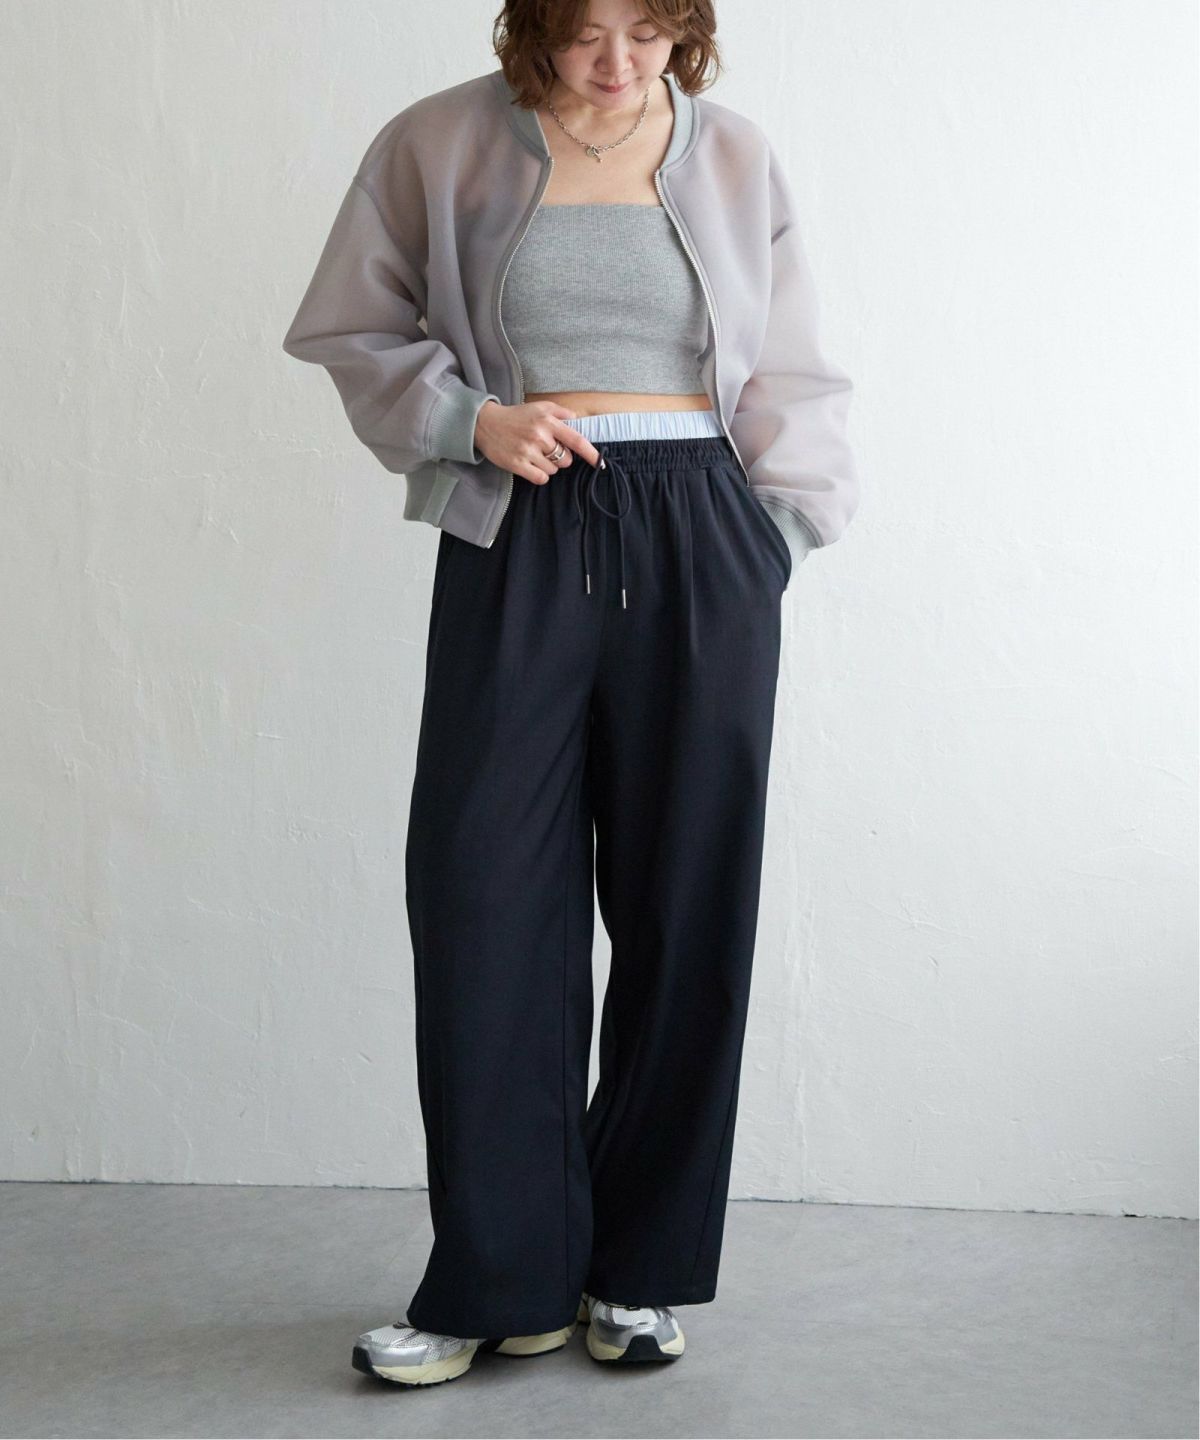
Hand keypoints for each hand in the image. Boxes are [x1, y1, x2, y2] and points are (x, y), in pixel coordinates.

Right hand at [473, 400, 600, 483]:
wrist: (485, 423)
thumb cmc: (516, 416)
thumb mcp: (539, 407)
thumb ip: (560, 412)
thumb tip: (577, 420)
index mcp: (548, 421)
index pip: (576, 440)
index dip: (590, 453)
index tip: (599, 463)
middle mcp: (539, 436)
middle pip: (565, 460)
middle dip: (560, 458)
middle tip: (546, 449)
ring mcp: (528, 451)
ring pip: (553, 470)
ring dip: (548, 466)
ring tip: (534, 454)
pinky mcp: (517, 464)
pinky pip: (540, 478)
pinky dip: (539, 475)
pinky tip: (531, 465)